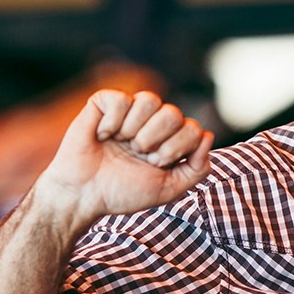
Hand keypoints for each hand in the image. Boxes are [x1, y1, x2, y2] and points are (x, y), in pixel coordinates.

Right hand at [33, 89, 213, 230]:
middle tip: (139, 155)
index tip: (156, 165)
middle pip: (173, 113)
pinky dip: (111, 123)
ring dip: (136, 130)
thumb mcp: (169, 189)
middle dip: (156, 141)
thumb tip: (209, 135)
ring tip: (122, 144)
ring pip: (150, 99)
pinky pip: (121, 99)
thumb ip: (197, 168)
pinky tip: (102, 135)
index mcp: (170, 139)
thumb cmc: (124, 192)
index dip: (176, 149)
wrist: (84, 195)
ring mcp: (129, 111)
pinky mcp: (104, 103)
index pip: (192, 128)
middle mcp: (152, 121)